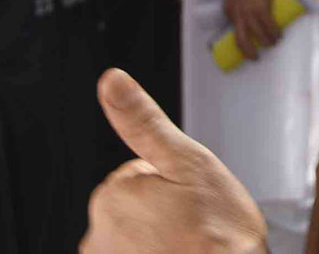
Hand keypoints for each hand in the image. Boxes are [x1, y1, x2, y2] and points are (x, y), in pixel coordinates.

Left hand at [82, 70, 267, 253]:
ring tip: (191, 247)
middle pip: (136, 209)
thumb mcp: (188, 163)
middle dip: (164, 213)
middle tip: (194, 227)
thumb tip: (111, 80)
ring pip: (138, 239)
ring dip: (161, 240)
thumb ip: (145, 122)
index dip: (173, 186)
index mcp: (112, 197)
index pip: (139, 176)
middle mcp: (98, 238)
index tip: (191, 203)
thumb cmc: (220, 237)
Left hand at [223, 0, 279, 60]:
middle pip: (241, 41)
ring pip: (259, 37)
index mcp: (228, 10)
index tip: (246, 46)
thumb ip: (239, 5)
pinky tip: (279, 36)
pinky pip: (270, 29)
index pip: (232, 32)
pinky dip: (275, 34)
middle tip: (255, 57)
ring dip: (268, 43)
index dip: (239, 42)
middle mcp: (236, 14)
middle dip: (248, 53)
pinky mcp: (261, 10)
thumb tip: (248, 16)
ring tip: (273, 43)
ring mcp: (248, 13)